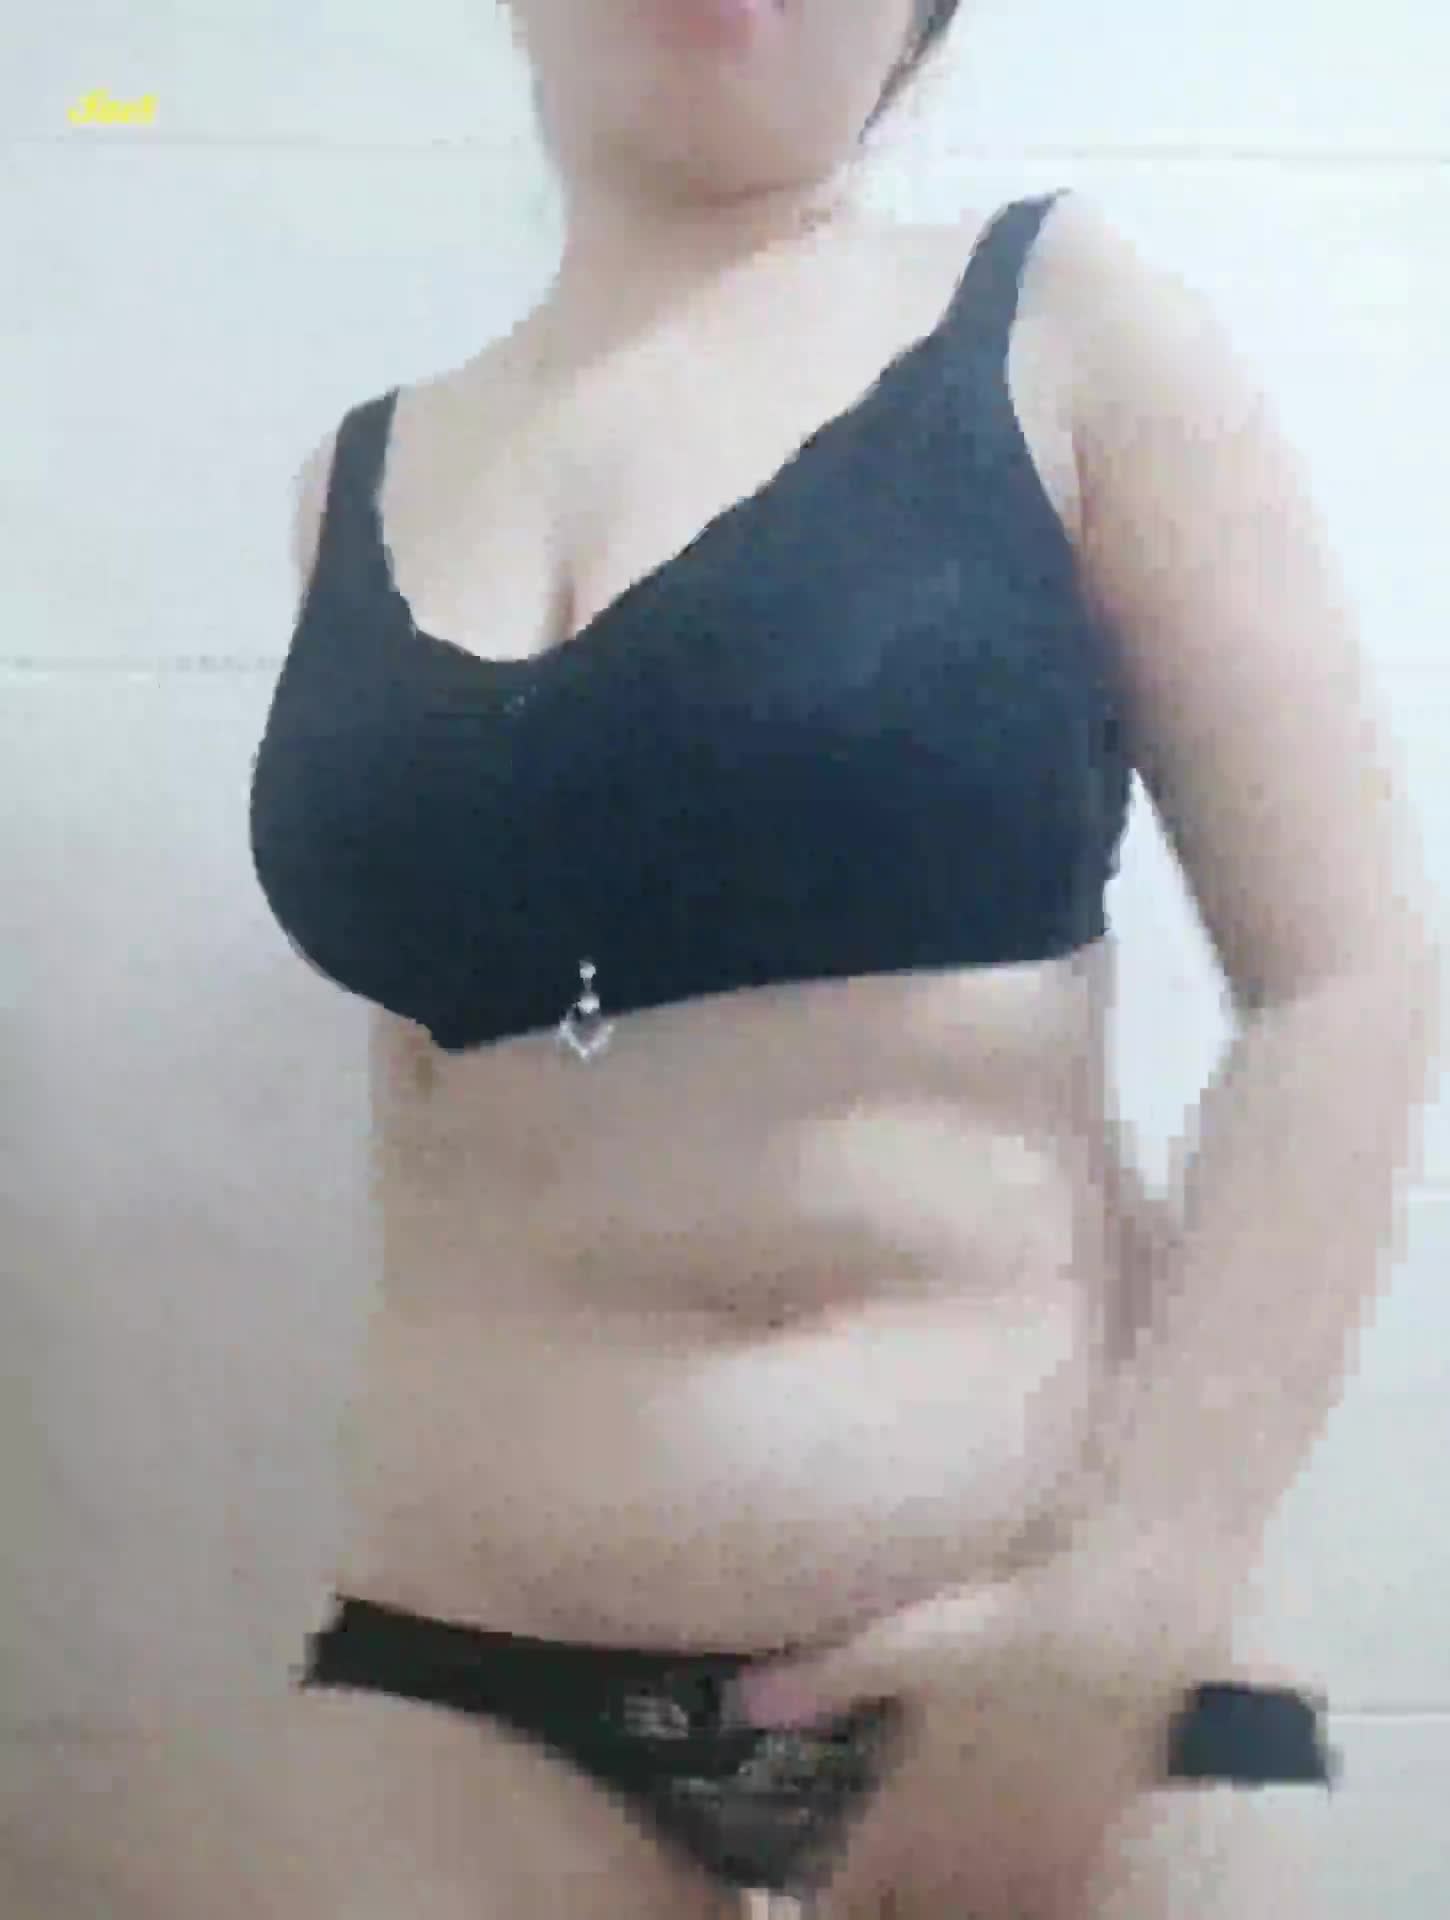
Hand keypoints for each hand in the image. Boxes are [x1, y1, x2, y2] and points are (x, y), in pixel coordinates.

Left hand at [727, 1524, 1244, 1913]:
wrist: (1112, 1629)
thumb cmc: (1002, 1625)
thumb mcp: (901, 1642)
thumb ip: (825, 1679)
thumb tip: (747, 1698)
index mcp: (910, 1803)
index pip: (852, 1890)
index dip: (828, 1903)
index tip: (815, 1902)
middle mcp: (964, 1845)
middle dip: (890, 1914)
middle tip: (877, 1905)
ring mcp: (1028, 1856)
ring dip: (956, 1916)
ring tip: (940, 1907)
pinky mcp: (1088, 1850)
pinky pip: (1053, 1913)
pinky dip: (1028, 1910)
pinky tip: (1019, 1900)